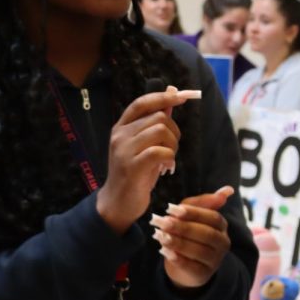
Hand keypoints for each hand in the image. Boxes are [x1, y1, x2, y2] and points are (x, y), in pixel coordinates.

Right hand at [96, 88, 188, 233]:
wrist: (118, 202)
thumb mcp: (144, 146)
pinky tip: (166, 168)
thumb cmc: (135, 173)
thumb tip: (171, 101)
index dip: (163, 97)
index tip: (182, 97)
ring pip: (161, 131)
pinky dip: (170, 158)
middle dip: (174, 131)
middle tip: (172, 148)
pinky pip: (160, 152)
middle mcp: (120, 135)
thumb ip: (154, 126)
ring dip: (173, 145)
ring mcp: (124, 150)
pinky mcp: (131, 166)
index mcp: (121, 127)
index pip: (142, 103)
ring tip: (168, 160)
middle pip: (159, 117)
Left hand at [151, 186, 235, 289]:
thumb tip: (228, 190)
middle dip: (183, 228)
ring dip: (178, 243)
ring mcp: (215, 261)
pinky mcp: (203, 275)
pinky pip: (192, 267)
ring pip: (200, 251)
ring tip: (160, 236)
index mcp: (221, 227)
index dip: (193, 213)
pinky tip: (164, 252)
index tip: (171, 209)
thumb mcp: (192, 217)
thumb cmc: (188, 236)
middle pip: (207, 234)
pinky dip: (178, 259)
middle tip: (163, 223)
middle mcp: (222, 244)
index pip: (213, 218)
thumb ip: (202, 203)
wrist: (184, 267)